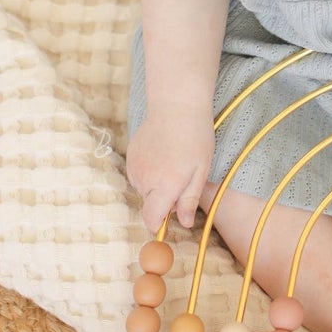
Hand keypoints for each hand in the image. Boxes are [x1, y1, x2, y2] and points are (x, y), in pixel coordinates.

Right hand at [125, 107, 216, 233]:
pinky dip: (150, 172)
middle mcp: (145, 179)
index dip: (158, 225)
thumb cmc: (195, 138)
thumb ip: (189, 200)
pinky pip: (139, 175)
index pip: (151, 219)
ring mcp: (135, 166)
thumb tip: (183, 223)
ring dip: (157, 185)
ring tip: (173, 164)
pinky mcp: (130, 156)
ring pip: (145, 190)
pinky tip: (163, 156)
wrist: (176, 106)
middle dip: (164, 201)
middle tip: (183, 179)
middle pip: (150, 205)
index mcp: (164, 185)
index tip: (167, 224)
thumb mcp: (200, 172)